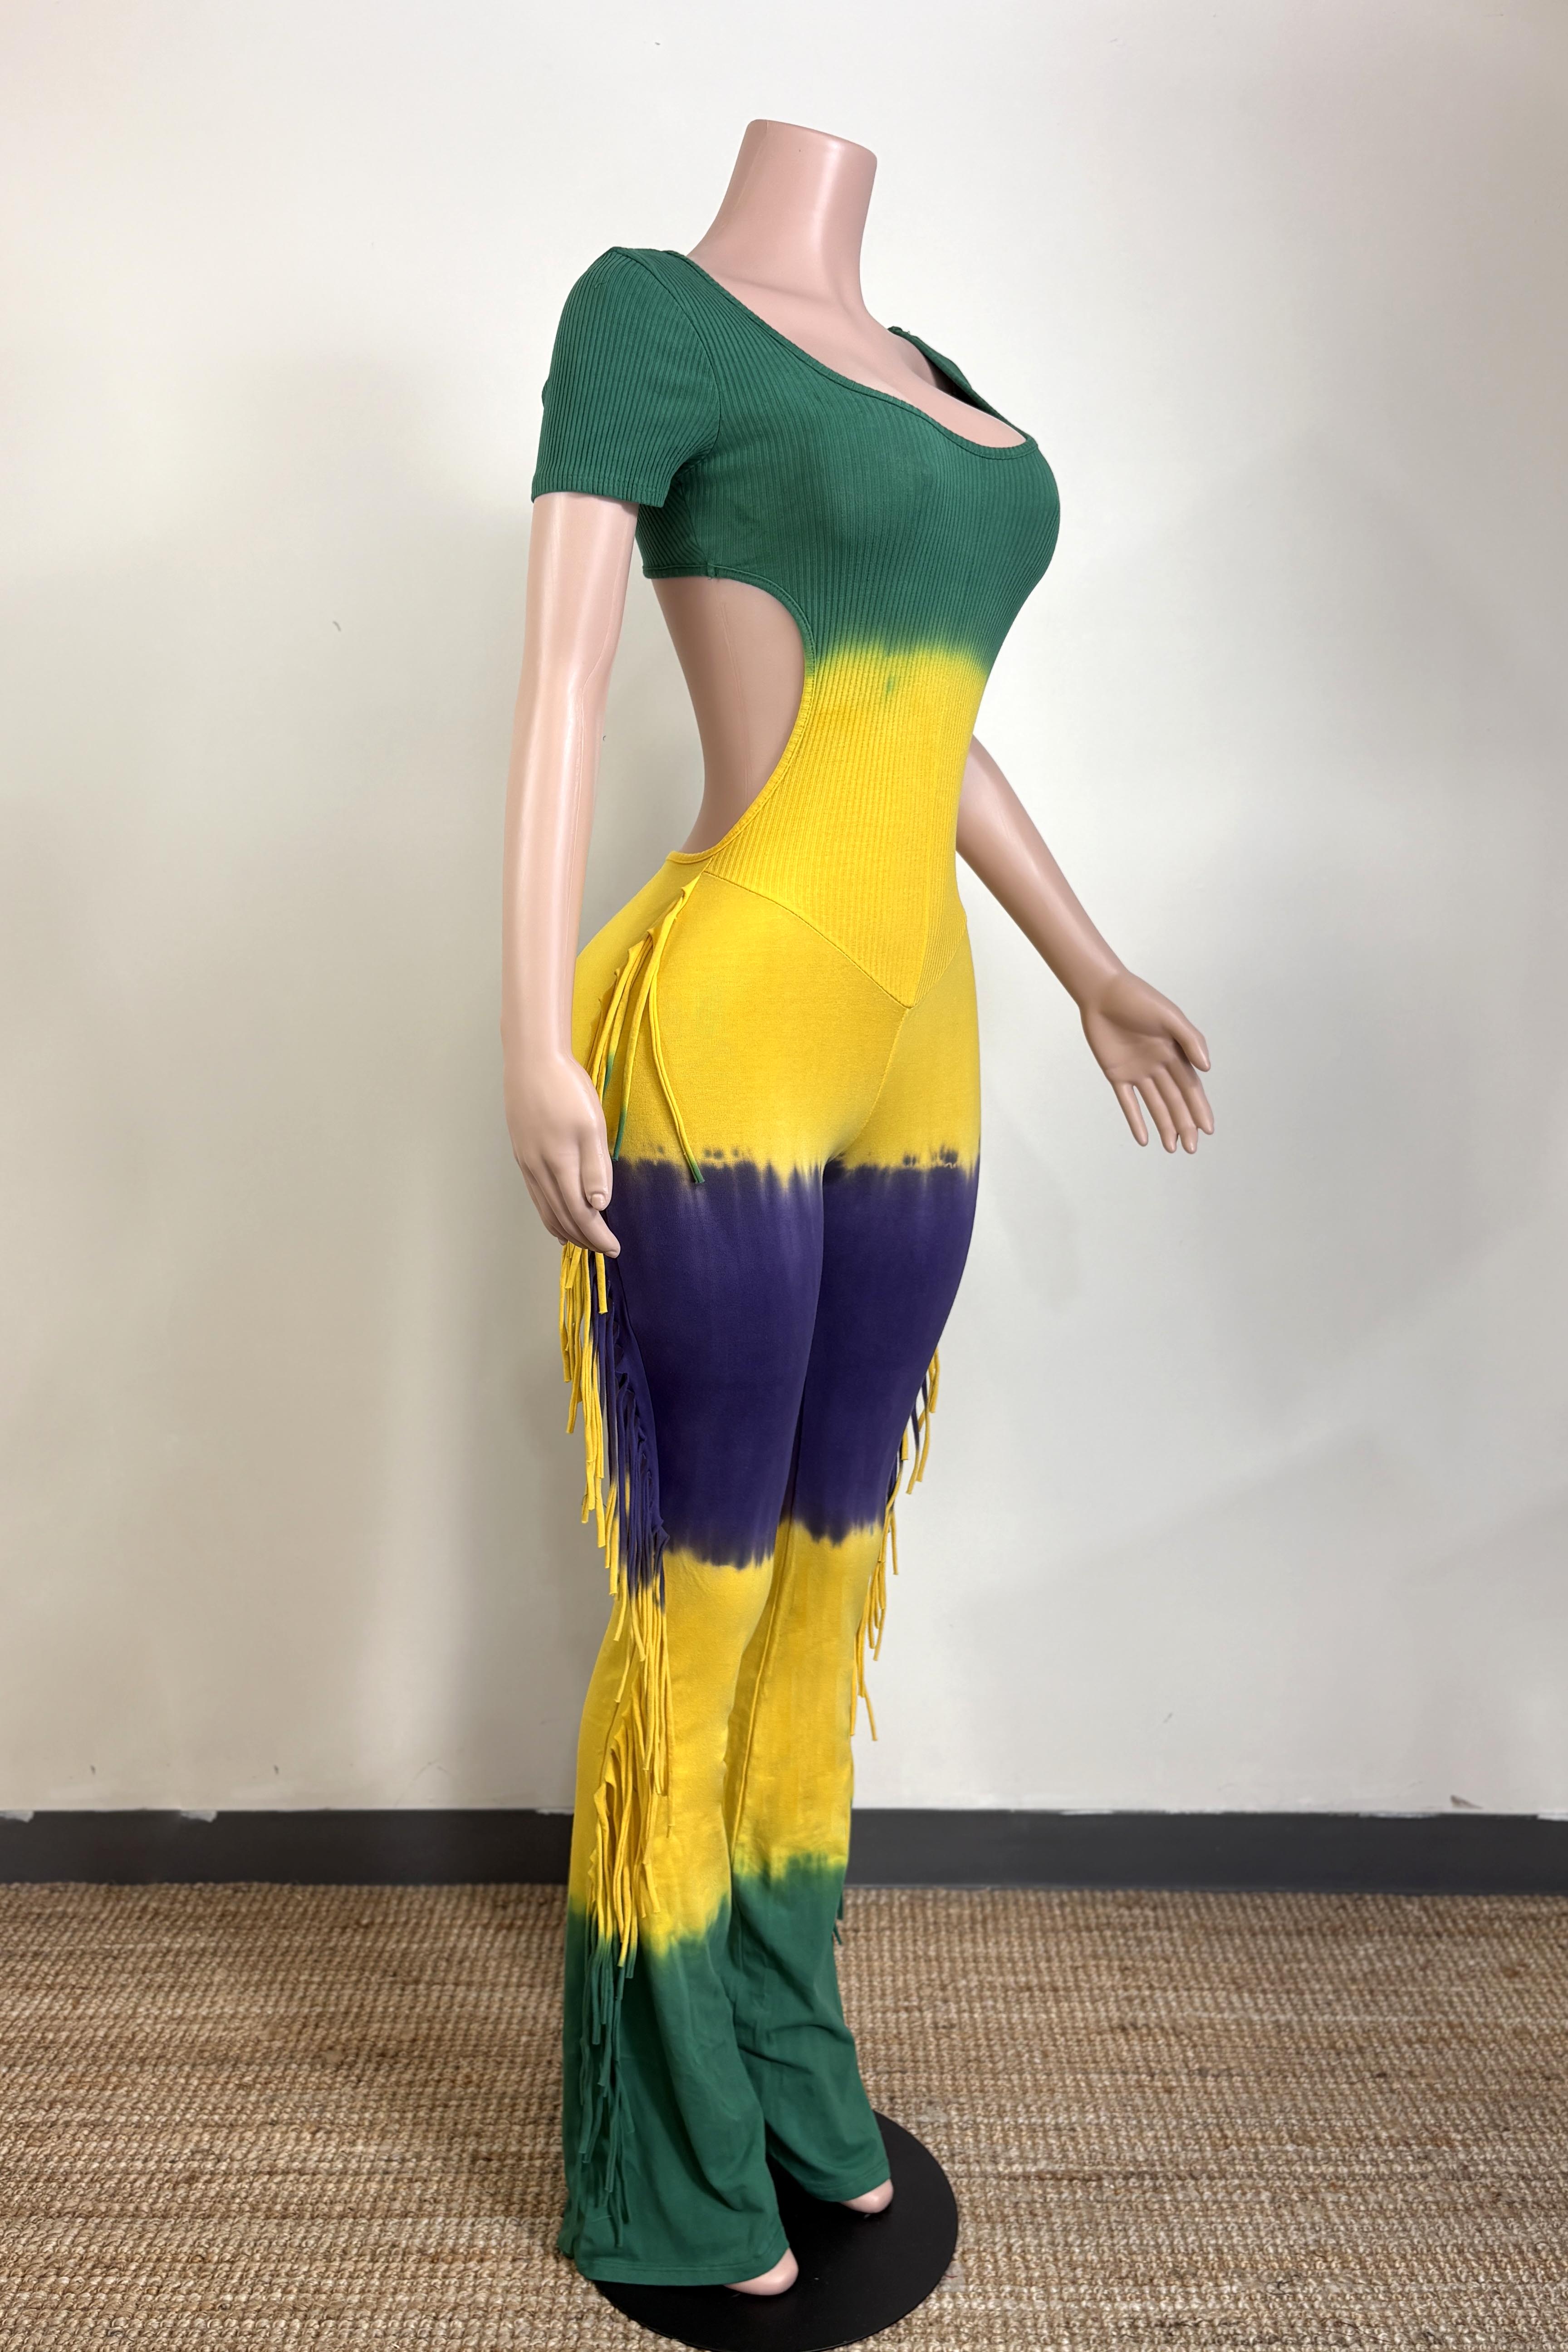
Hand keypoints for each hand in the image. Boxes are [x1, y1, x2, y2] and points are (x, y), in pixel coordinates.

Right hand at [504, 1049, 619, 1253]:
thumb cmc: (566, 1088)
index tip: (614, 1248)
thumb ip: (596, 1168)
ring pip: (545, 1210)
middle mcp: (539, 1170)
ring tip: (581, 1243)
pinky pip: (535, 1195)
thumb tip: (599, 1207)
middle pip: (562, 1217)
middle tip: (604, 1250)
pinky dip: (548, 1214)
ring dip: (565, 1230)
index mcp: (560, 1164)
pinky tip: (555, 1219)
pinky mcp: (522, 1154)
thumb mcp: (591, 1125)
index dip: (597, 1235)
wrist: (531, 1060)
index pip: (580, 1214)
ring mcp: (528, 1163)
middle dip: (584, 1238)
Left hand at [1080, 970, 1213, 1152]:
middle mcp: (1159, 1065)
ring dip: (1164, 1126)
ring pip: (1155, 1104)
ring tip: (1172, 1148)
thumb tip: (1207, 1068)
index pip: (1191, 1087)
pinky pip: (1127, 1101)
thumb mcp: (1170, 1016)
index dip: (1199, 1109)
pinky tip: (1143, 1138)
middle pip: (1175, 1100)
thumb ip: (1190, 1040)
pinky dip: (1135, 1119)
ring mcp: (1138, 1070)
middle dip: (1184, 1124)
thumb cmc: (1139, 998)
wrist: (1102, 991)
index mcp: (1175, 1052)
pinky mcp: (1116, 1073)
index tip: (1208, 1130)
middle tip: (1191, 1148)